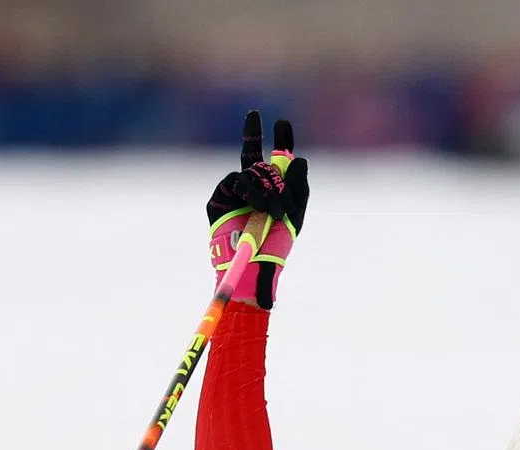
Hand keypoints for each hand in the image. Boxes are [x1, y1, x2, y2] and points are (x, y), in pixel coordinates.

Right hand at [206, 110, 309, 309]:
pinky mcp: (220, 199)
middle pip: (252, 155)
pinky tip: (260, 205)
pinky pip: (237, 180)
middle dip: (254, 135)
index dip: (279, 142)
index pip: (276, 162)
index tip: (282, 123)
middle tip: (256, 115)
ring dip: (268, 187)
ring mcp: (234, 193)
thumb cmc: (276, 246)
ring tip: (275, 211)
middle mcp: (252, 189)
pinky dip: (252, 190)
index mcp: (272, 192)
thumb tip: (299, 158)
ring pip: (251, 171)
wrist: (253, 265)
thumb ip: (299, 188)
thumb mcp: (294, 215)